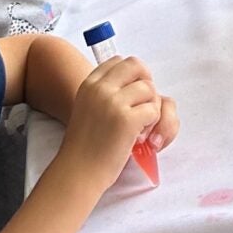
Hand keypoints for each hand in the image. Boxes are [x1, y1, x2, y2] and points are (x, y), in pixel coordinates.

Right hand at [59, 54, 169, 188]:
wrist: (78, 171)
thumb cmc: (85, 146)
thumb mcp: (87, 109)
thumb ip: (105, 94)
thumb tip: (138, 83)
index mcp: (89, 84)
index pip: (119, 61)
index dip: (132, 75)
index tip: (133, 94)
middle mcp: (101, 89)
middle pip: (136, 66)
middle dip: (146, 82)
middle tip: (144, 103)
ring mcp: (114, 103)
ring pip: (149, 89)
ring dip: (151, 107)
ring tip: (140, 125)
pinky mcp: (127, 120)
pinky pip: (154, 110)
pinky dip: (153, 123)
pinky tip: (141, 136)